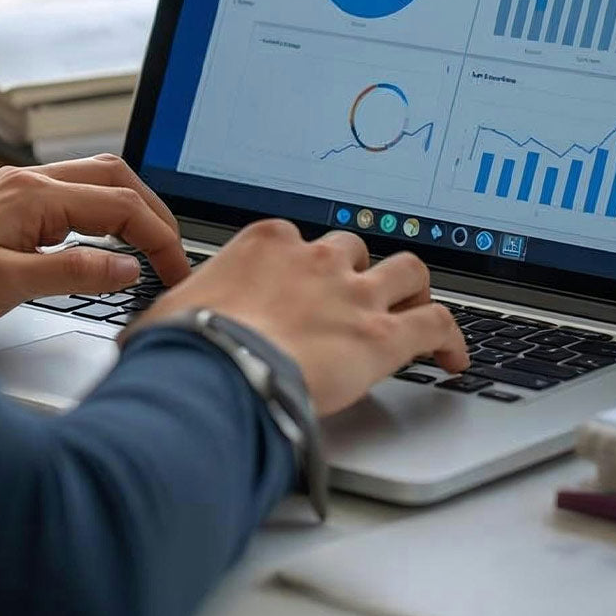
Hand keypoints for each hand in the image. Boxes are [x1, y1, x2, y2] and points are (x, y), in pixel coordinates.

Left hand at [0, 155, 189, 328]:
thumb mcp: (4, 286)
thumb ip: (73, 274)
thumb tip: (127, 267)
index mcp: (32, 194)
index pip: (120, 205)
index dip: (158, 238)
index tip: (175, 271)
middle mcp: (26, 182)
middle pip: (114, 178)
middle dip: (153, 212)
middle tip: (172, 254)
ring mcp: (14, 191)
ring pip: (93, 182)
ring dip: (128, 208)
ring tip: (148, 246)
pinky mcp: (3, 207)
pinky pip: (69, 197)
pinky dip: (100, 215)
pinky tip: (101, 243)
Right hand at [122, 219, 467, 415]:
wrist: (213, 373)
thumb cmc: (183, 349)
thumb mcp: (170, 315)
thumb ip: (182, 312)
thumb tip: (161, 333)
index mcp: (265, 244)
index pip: (297, 241)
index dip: (305, 265)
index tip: (305, 283)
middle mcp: (315, 258)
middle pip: (355, 248)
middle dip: (360, 270)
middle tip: (361, 297)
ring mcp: (353, 293)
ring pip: (408, 270)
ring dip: (414, 289)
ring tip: (416, 311)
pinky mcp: (382, 334)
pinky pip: (436, 323)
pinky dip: (451, 338)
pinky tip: (455, 359)